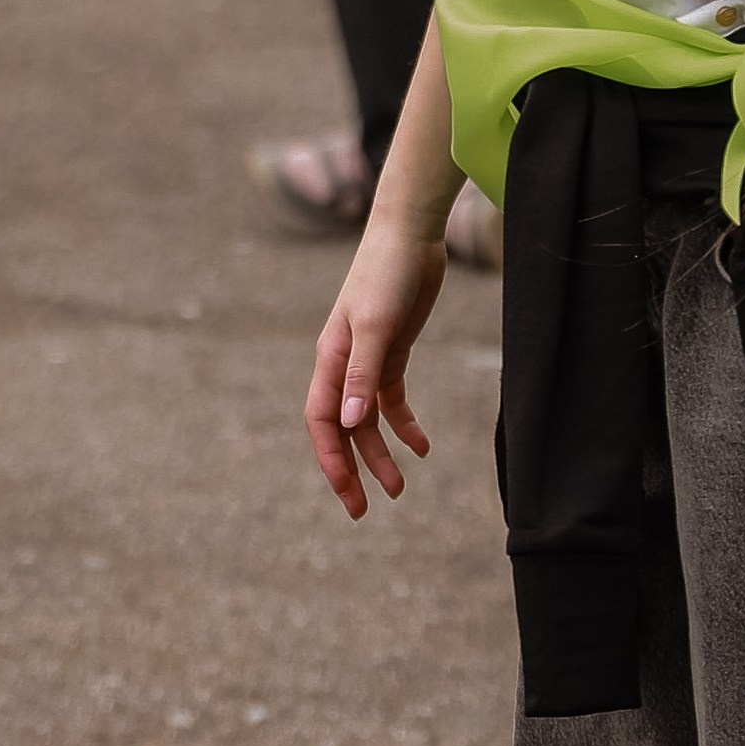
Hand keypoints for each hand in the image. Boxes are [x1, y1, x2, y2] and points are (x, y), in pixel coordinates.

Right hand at [305, 219, 449, 515]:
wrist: (411, 234)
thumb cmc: (386, 273)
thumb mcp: (377, 325)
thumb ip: (363, 373)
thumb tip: (352, 422)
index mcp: (330, 359)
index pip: (322, 421)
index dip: (332, 459)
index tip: (348, 494)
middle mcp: (343, 364)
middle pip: (343, 428)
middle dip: (351, 469)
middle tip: (365, 511)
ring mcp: (368, 360)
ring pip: (368, 420)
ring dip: (380, 453)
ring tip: (400, 489)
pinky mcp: (392, 352)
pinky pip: (392, 399)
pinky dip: (403, 424)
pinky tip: (422, 446)